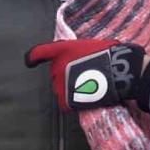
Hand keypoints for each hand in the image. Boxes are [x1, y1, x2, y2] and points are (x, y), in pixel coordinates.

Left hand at [25, 39, 144, 110]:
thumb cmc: (110, 55)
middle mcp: (56, 66)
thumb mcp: (91, 45)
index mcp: (62, 49)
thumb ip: (78, 52)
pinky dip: (73, 104)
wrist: (119, 71)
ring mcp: (59, 84)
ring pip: (61, 89)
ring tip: (89, 88)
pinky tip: (86, 100)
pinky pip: (65, 104)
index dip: (33, 58)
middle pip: (56, 74)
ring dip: (71, 90)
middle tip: (86, 77)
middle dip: (67, 76)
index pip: (39, 52)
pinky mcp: (65, 100)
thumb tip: (79, 63)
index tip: (30, 62)